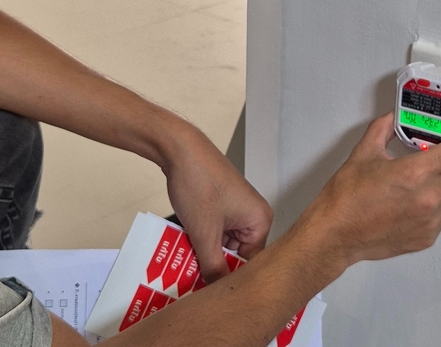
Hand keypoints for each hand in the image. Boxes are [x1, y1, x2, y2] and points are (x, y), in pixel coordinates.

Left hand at [162, 128, 272, 282]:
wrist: (179, 150)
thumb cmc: (199, 183)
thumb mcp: (204, 233)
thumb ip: (213, 266)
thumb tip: (217, 289)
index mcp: (260, 220)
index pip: (251, 262)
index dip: (230, 277)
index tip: (211, 290)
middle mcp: (253, 215)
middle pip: (236, 253)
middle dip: (215, 263)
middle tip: (195, 277)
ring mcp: (237, 208)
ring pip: (222, 242)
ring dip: (205, 250)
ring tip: (186, 260)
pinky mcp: (221, 203)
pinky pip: (214, 230)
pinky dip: (200, 236)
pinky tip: (184, 242)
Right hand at [298, 113, 440, 265]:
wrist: (335, 235)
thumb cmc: (346, 200)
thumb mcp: (363, 154)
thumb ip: (383, 130)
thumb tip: (392, 120)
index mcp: (416, 174)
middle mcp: (429, 198)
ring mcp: (430, 220)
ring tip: (416, 179)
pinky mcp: (427, 236)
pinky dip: (433, 202)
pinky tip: (411, 199)